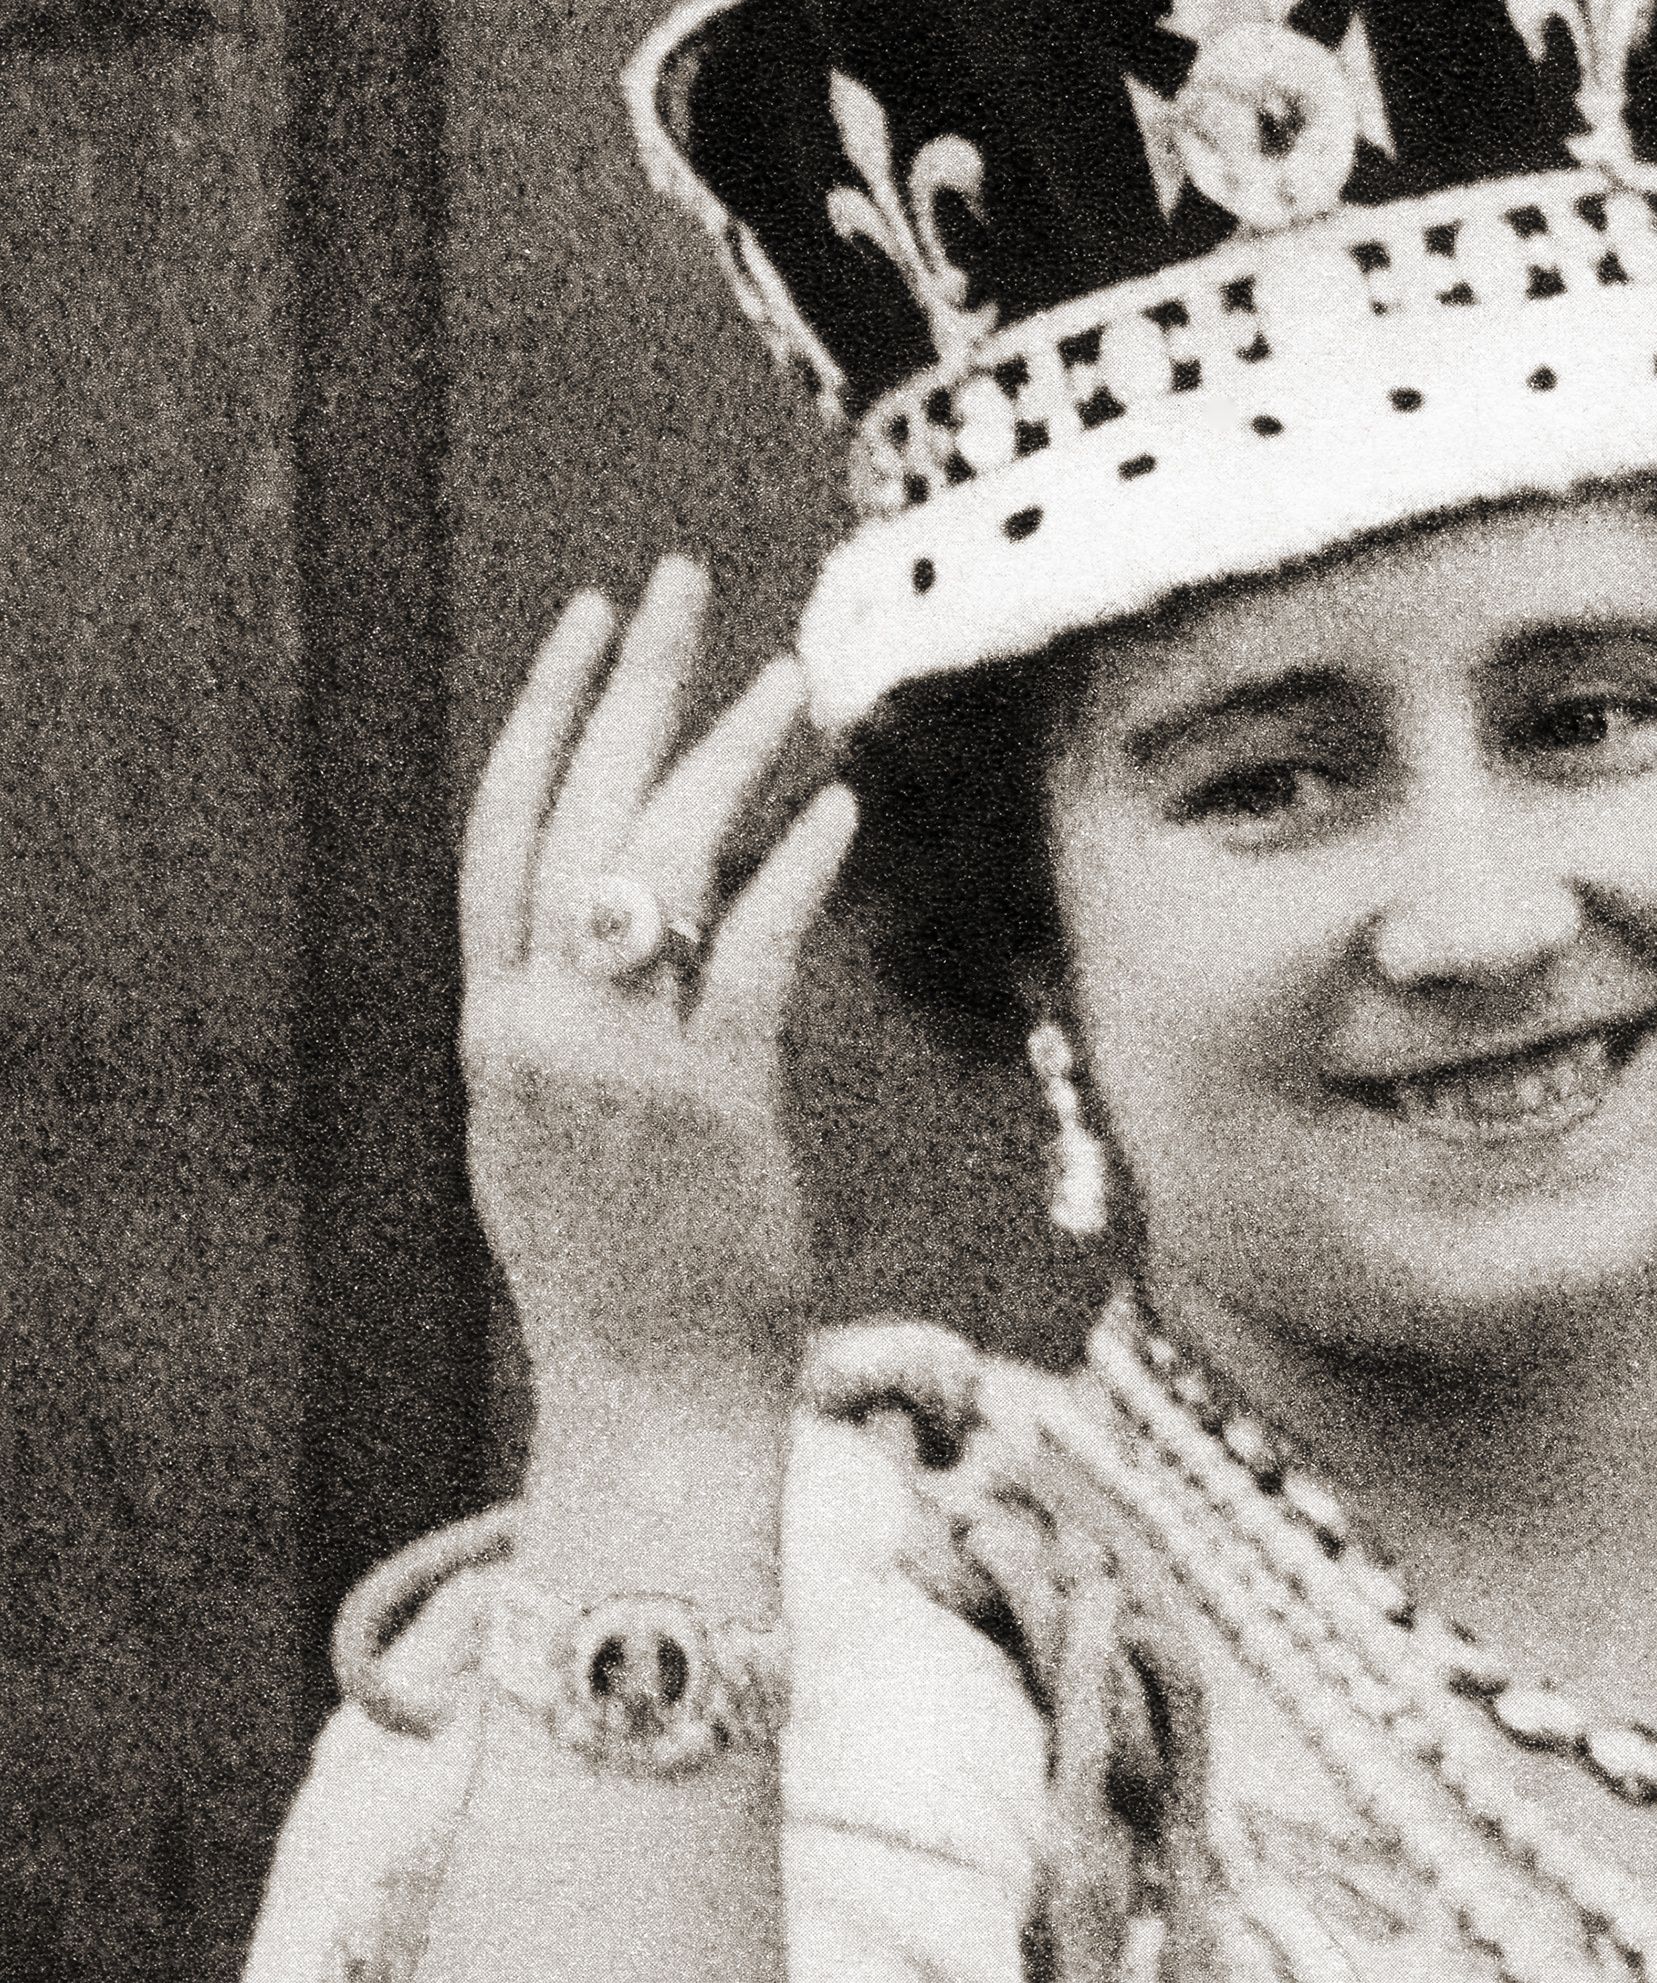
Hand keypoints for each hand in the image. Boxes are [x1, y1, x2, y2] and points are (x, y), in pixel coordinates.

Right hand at [459, 557, 860, 1417]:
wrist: (644, 1403)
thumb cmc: (622, 1278)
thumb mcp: (553, 1137)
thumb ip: (568, 1030)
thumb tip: (621, 930)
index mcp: (494, 1032)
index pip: (501, 833)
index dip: (546, 715)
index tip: (589, 620)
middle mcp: (537, 1033)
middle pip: (571, 814)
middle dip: (629, 684)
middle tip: (681, 580)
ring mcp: (617, 1069)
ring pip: (656, 869)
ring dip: (723, 759)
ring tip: (786, 678)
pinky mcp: (709, 1110)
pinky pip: (750, 963)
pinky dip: (791, 876)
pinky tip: (836, 813)